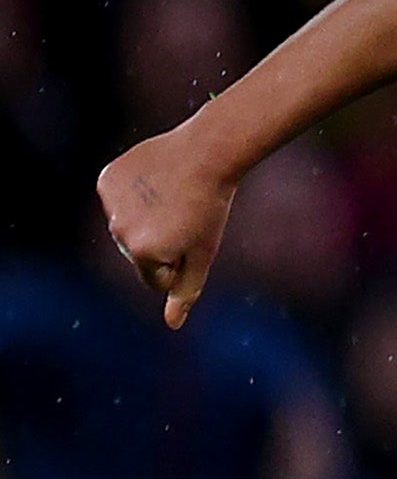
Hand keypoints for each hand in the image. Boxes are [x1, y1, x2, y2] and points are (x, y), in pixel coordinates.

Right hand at [100, 129, 238, 330]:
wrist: (207, 154)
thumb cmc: (211, 208)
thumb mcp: (203, 253)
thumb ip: (186, 290)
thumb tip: (173, 324)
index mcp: (144, 252)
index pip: (156, 278)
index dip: (180, 262)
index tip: (193, 238)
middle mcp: (119, 231)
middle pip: (138, 253)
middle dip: (160, 241)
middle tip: (183, 214)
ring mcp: (109, 204)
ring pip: (126, 225)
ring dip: (146, 217)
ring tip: (170, 196)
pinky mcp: (105, 180)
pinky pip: (117, 199)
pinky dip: (133, 193)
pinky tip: (153, 180)